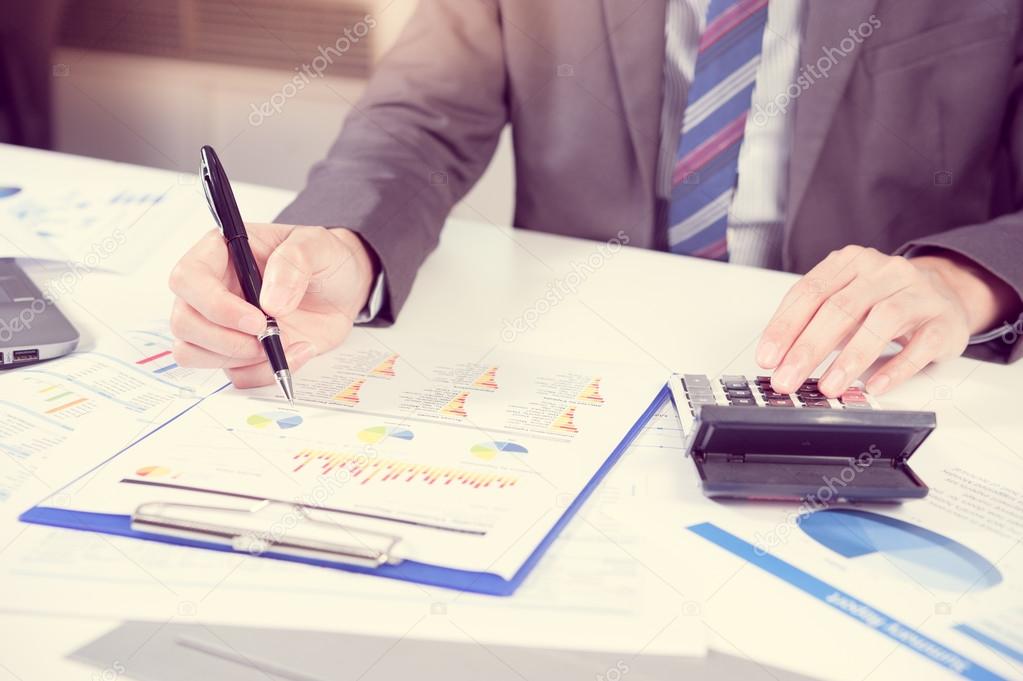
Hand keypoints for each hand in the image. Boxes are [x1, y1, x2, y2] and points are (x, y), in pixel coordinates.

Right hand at [169, 224, 375, 386]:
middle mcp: (211, 290)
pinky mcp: (238, 351)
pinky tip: (296, 351)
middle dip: (226, 339)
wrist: (342, 289)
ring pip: (195, 354)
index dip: (214, 305)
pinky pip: (234, 374)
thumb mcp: (317, 245)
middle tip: (269, 334)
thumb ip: (294, 263)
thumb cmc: (323, 258)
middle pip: (184, 322)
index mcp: (219, 253)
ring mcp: (220, 324)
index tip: (256, 319)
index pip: (187, 278)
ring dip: (240, 359)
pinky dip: (264, 372)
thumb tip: (269, 303)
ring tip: (284, 343)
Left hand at [756, 246, 1015, 397]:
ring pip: (882, 322)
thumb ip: (813, 322)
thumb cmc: (883, 301)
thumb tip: (779, 360)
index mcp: (851, 262)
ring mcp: (919, 294)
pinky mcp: (944, 322)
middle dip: (808, 348)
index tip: (767, 358)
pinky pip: (920, 346)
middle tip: (787, 379)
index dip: (785, 326)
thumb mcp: (844, 302)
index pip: (810, 292)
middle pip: (841, 308)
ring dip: (850, 359)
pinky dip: (895, 368)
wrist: (946, 294)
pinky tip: (873, 386)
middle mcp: (885, 271)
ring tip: (828, 387)